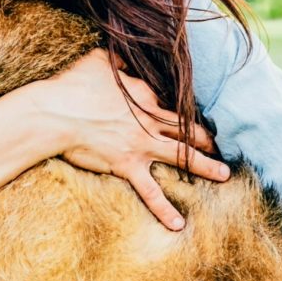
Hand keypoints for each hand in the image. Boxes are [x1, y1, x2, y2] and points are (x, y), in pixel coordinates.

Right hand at [27, 48, 230, 229]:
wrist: (56, 113)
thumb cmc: (74, 85)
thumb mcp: (99, 60)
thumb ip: (119, 60)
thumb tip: (124, 56)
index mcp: (146, 96)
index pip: (173, 106)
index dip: (185, 114)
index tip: (192, 120)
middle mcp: (150, 122)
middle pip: (187, 131)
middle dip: (206, 139)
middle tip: (220, 146)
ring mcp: (141, 146)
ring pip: (182, 157)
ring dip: (206, 166)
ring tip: (225, 175)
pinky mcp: (127, 166)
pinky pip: (151, 192)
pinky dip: (165, 209)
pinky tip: (179, 224)